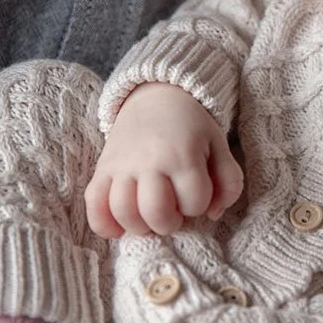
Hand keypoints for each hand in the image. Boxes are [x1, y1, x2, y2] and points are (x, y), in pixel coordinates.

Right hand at [85, 83, 243, 237]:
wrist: (156, 97)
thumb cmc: (191, 128)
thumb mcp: (219, 146)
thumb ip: (229, 182)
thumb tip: (213, 214)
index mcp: (183, 154)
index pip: (194, 202)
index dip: (199, 206)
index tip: (195, 193)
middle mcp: (150, 160)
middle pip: (156, 211)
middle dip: (169, 223)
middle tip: (172, 212)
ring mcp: (123, 165)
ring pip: (123, 211)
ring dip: (139, 225)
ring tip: (148, 217)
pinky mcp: (102, 168)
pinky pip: (93, 204)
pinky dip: (103, 223)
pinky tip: (119, 225)